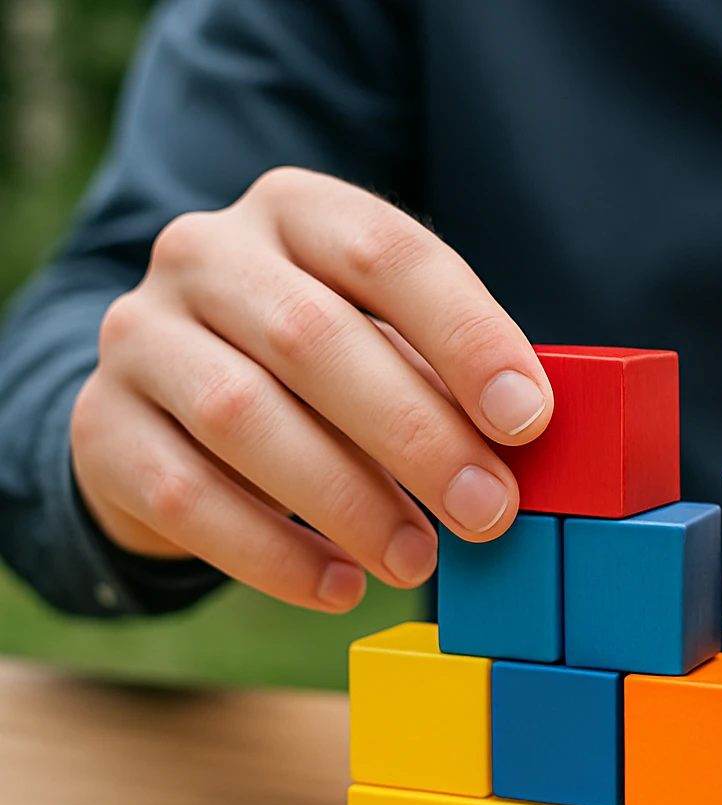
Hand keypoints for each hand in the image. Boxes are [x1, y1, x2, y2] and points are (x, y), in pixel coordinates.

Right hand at [71, 167, 552, 611]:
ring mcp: (142, 336)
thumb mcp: (386, 342)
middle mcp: (206, 254)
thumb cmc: (321, 369)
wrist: (173, 400)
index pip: (389, 254)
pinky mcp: (102, 425)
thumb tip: (528, 440)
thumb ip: (446, 375)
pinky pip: (187, 498)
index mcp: (298, 210)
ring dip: (348, 502)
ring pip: (244, 418)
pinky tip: (340, 586)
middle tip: (486, 511)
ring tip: (418, 560)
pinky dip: (274, 554)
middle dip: (415, 434)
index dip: (466, 338)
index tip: (528, 421)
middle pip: (313, 339)